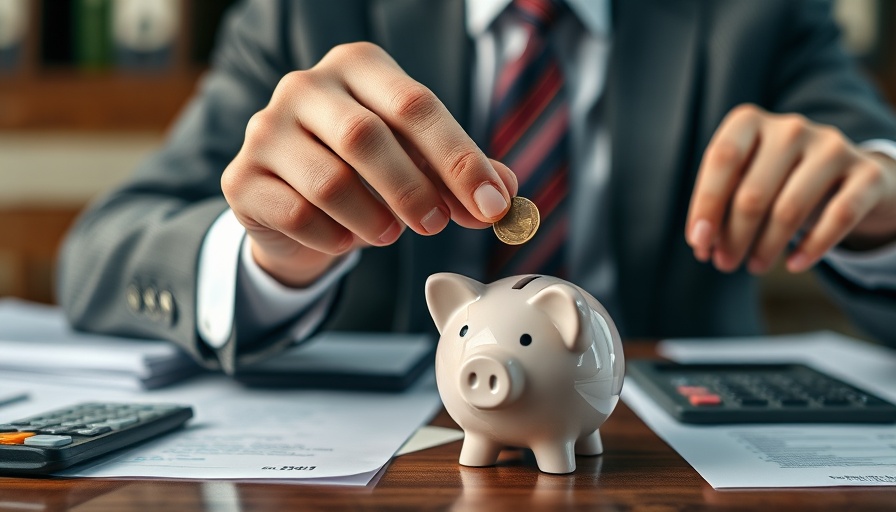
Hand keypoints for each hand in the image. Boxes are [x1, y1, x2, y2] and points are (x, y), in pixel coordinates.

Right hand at [221, 42, 516, 286]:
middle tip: (437, 225)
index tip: (492, 204)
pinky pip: (296, 215)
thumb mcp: (419, 164)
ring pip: (330, 181)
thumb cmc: (367, 172)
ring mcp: (265, 128)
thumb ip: (460, 176)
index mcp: (358, 66)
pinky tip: (346, 238)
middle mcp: (305, 86)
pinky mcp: (241, 177)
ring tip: (389, 233)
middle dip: (412, 189)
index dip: (459, 158)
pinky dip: (333, 237)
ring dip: (373, 219)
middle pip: (365, 136)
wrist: (294, 203)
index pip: (415, 104)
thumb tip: (505, 197)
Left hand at [686, 104, 895, 273]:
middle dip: (733, 237)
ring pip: (789, 209)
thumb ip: (720, 204)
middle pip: (752, 193)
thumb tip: (702, 243)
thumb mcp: (745, 180)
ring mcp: (832, 147)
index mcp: (751, 122)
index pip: (722, 159)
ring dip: (766, 246)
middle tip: (725, 264)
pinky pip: (838, 216)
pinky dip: (813, 246)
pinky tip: (794, 265)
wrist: (849, 175)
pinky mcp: (867, 174)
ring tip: (754, 266)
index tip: (698, 243)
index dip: (705, 205)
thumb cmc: (778, 181)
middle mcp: (791, 128)